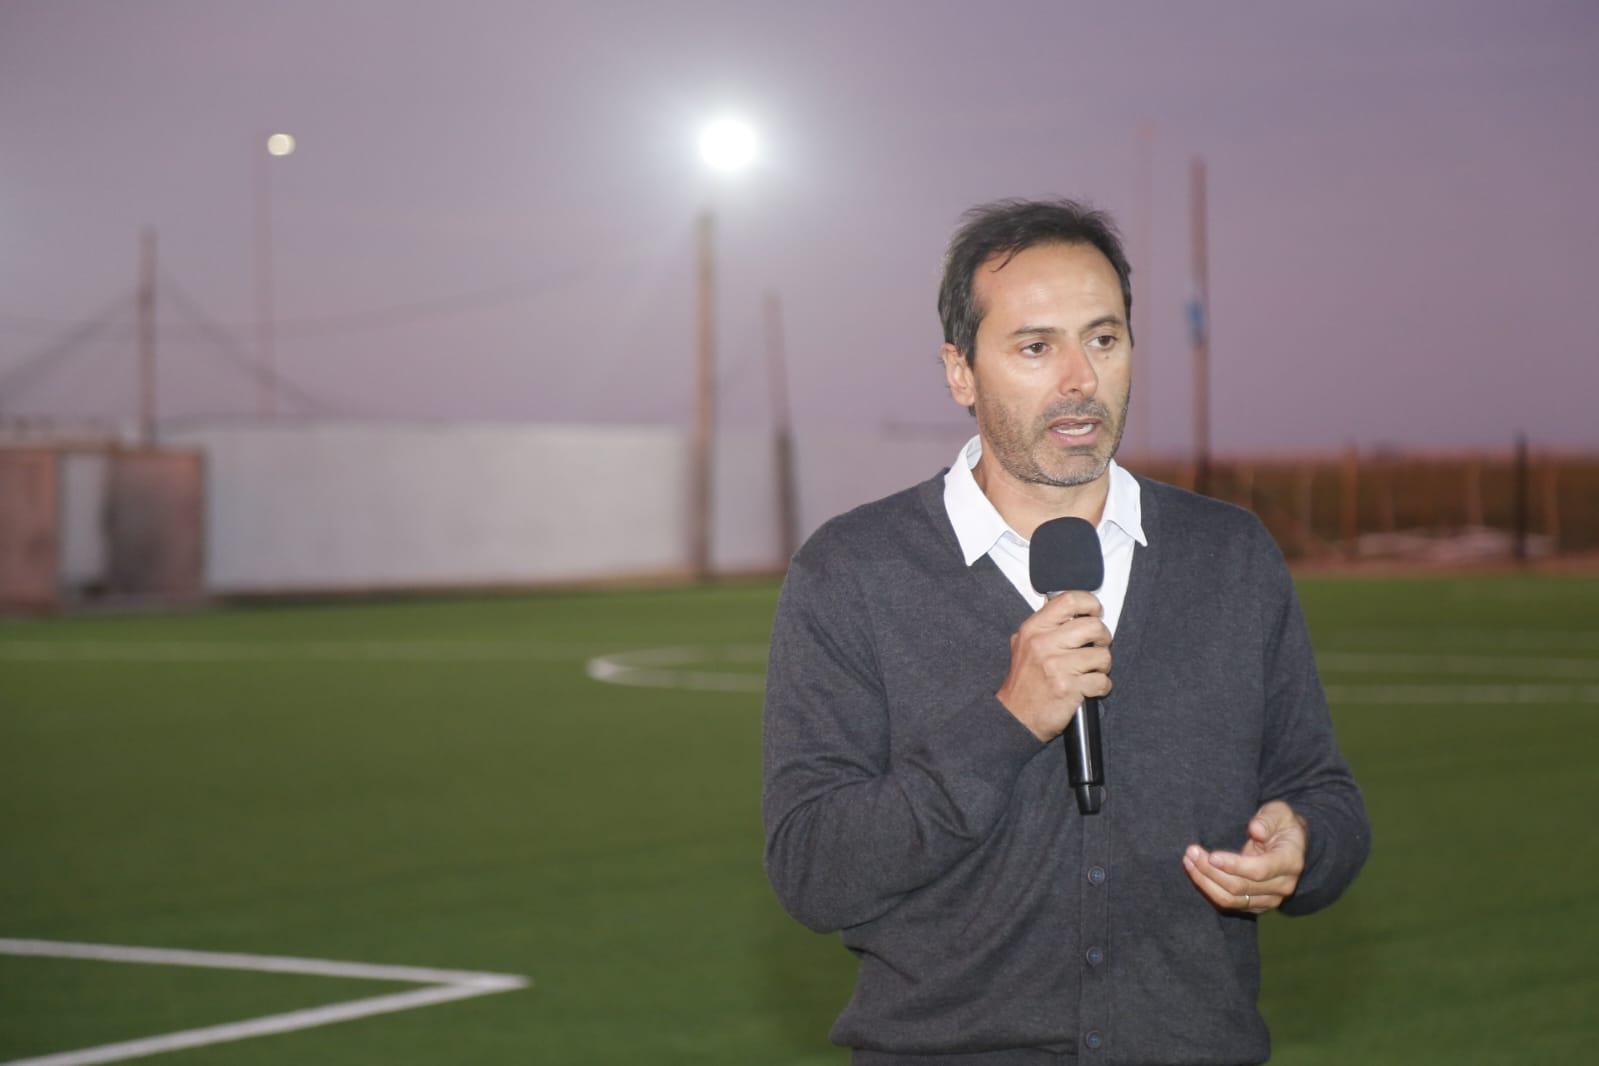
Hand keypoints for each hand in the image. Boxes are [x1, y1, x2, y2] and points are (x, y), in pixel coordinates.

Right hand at [995, 591, 1111, 742]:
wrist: (1015, 717)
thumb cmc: (1023, 681)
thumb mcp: (1023, 644)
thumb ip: (1044, 625)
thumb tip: (1068, 607)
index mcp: (1034, 629)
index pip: (1070, 600)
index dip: (1090, 604)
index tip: (1095, 612)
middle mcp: (1044, 644)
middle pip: (1094, 626)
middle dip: (1103, 638)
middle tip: (1097, 646)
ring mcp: (1057, 667)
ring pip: (1103, 655)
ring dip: (1102, 666)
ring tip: (1090, 670)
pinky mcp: (1069, 688)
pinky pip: (1102, 681)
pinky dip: (1101, 686)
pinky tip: (1089, 687)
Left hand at [1182, 800, 1306, 914]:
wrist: (1290, 844)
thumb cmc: (1281, 824)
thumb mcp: (1279, 811)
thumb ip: (1268, 819)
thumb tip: (1256, 830)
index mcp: (1290, 862)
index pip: (1259, 870)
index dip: (1233, 865)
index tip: (1211, 856)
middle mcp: (1283, 886)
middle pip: (1240, 886)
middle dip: (1210, 870)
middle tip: (1191, 852)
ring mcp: (1271, 898)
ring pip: (1231, 899)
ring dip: (1205, 882)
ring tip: (1188, 861)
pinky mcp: (1257, 904)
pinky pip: (1229, 903)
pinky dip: (1209, 888)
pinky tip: (1195, 871)